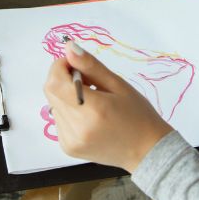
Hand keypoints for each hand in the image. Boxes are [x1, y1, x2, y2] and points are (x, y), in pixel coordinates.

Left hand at [42, 41, 173, 172]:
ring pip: (54, 105)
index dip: (60, 67)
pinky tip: (88, 116)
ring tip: (91, 100)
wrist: (147, 152)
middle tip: (88, 81)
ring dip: (66, 96)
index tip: (76, 64)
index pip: (55, 81)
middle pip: (51, 92)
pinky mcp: (68, 148)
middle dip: (63, 79)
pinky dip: (69, 112)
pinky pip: (59, 120)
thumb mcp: (118, 84)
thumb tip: (69, 47)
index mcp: (92, 109)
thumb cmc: (138, 115)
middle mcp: (77, 127)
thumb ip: (90, 65)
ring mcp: (70, 141)